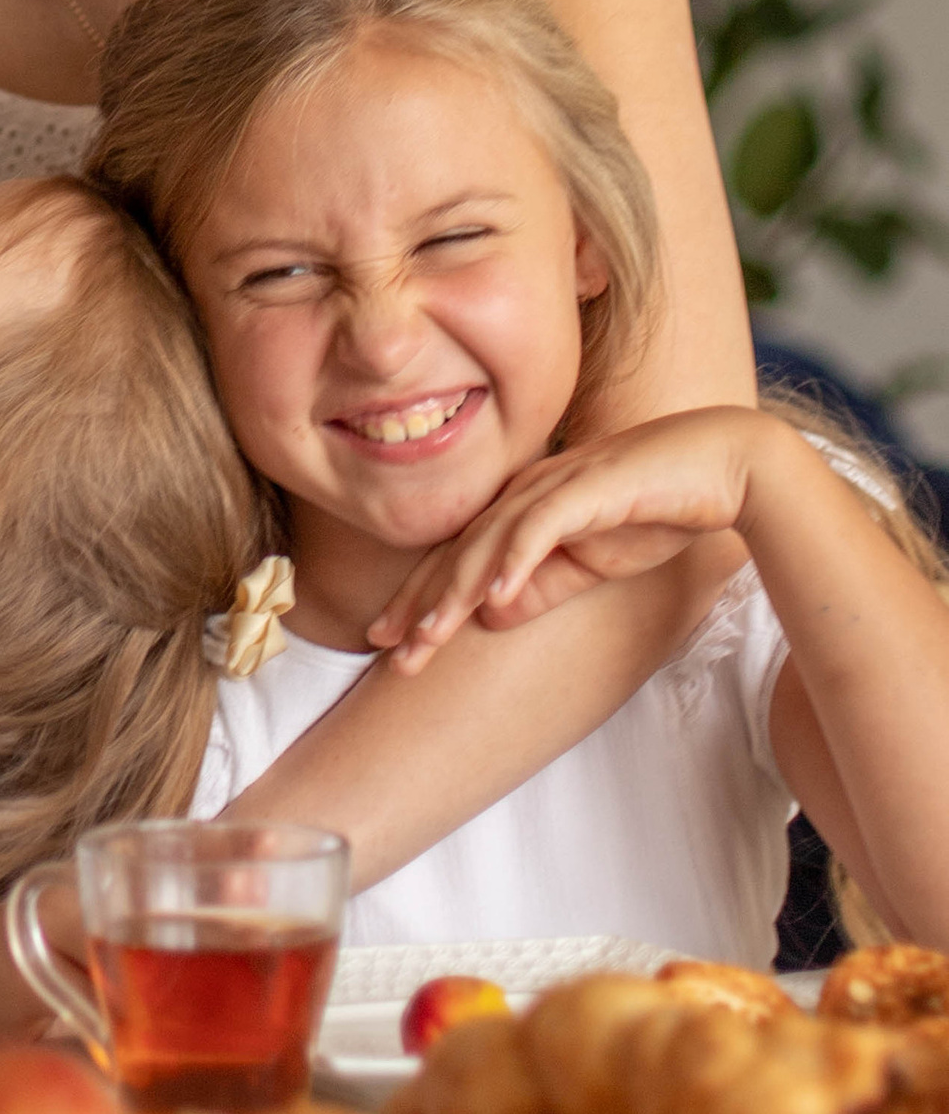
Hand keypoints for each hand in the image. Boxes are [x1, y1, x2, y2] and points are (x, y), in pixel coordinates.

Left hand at [370, 408, 763, 667]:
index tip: (389, 641)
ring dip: (456, 591)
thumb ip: (542, 586)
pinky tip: (493, 598)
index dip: (421, 597)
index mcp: (523, 506)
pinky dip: (515, 560)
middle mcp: (527, 490)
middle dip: (421, 603)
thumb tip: (491, 615)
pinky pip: (542, 526)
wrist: (726, 464)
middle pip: (461, 551)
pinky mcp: (590, 486)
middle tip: (387, 649)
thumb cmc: (659, 509)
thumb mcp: (592, 564)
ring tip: (427, 637)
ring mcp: (556, 484)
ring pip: (489, 542)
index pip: (460, 557)